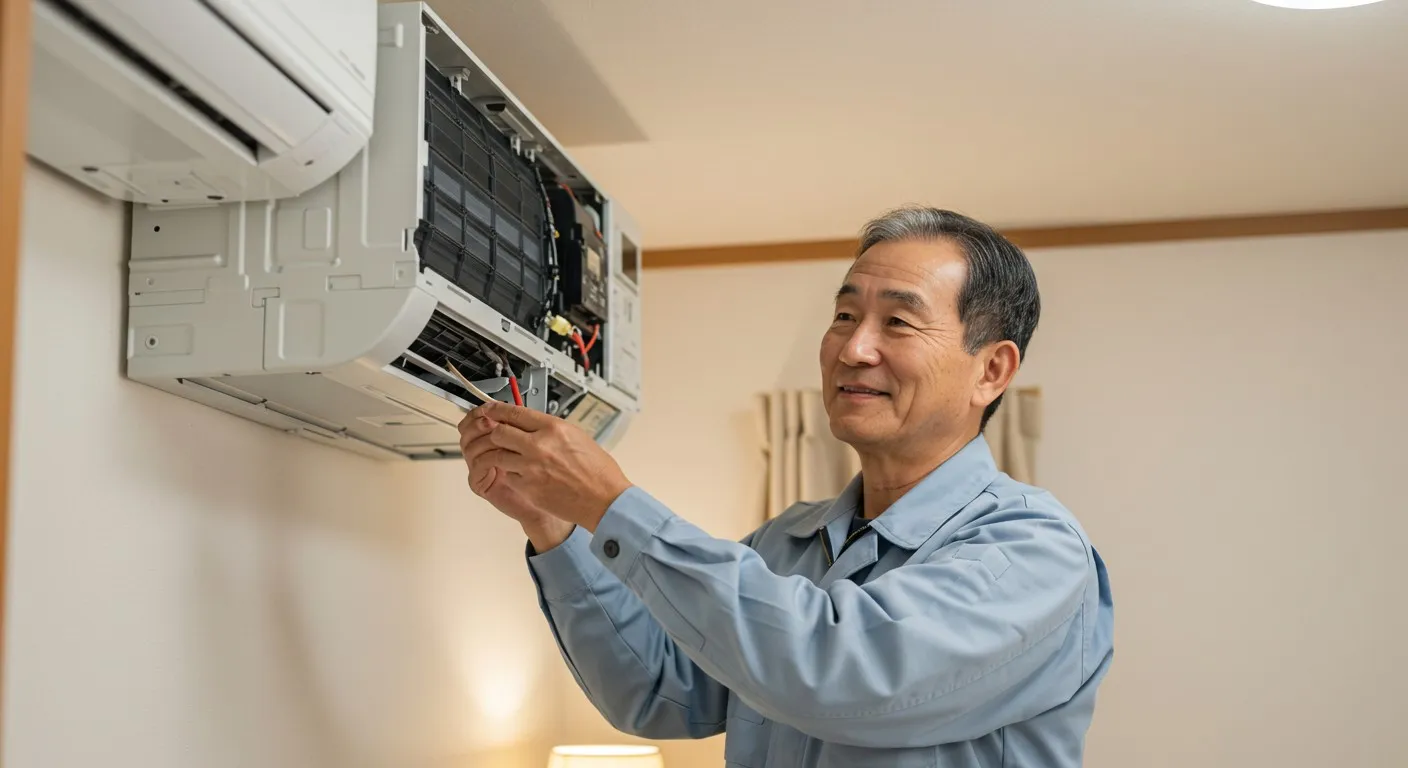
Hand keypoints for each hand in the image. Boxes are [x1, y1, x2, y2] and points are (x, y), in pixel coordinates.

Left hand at [460, 401, 632, 531]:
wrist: (604, 499)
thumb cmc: (597, 471)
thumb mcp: (576, 436)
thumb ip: (550, 429)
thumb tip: (530, 424)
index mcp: (553, 428)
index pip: (514, 412)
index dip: (496, 411)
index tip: (489, 411)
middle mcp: (539, 445)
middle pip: (498, 432)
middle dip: (494, 433)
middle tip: (494, 436)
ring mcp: (531, 467)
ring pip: (497, 455)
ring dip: (499, 455)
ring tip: (507, 457)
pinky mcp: (527, 487)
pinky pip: (508, 475)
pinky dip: (511, 474)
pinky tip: (521, 475)